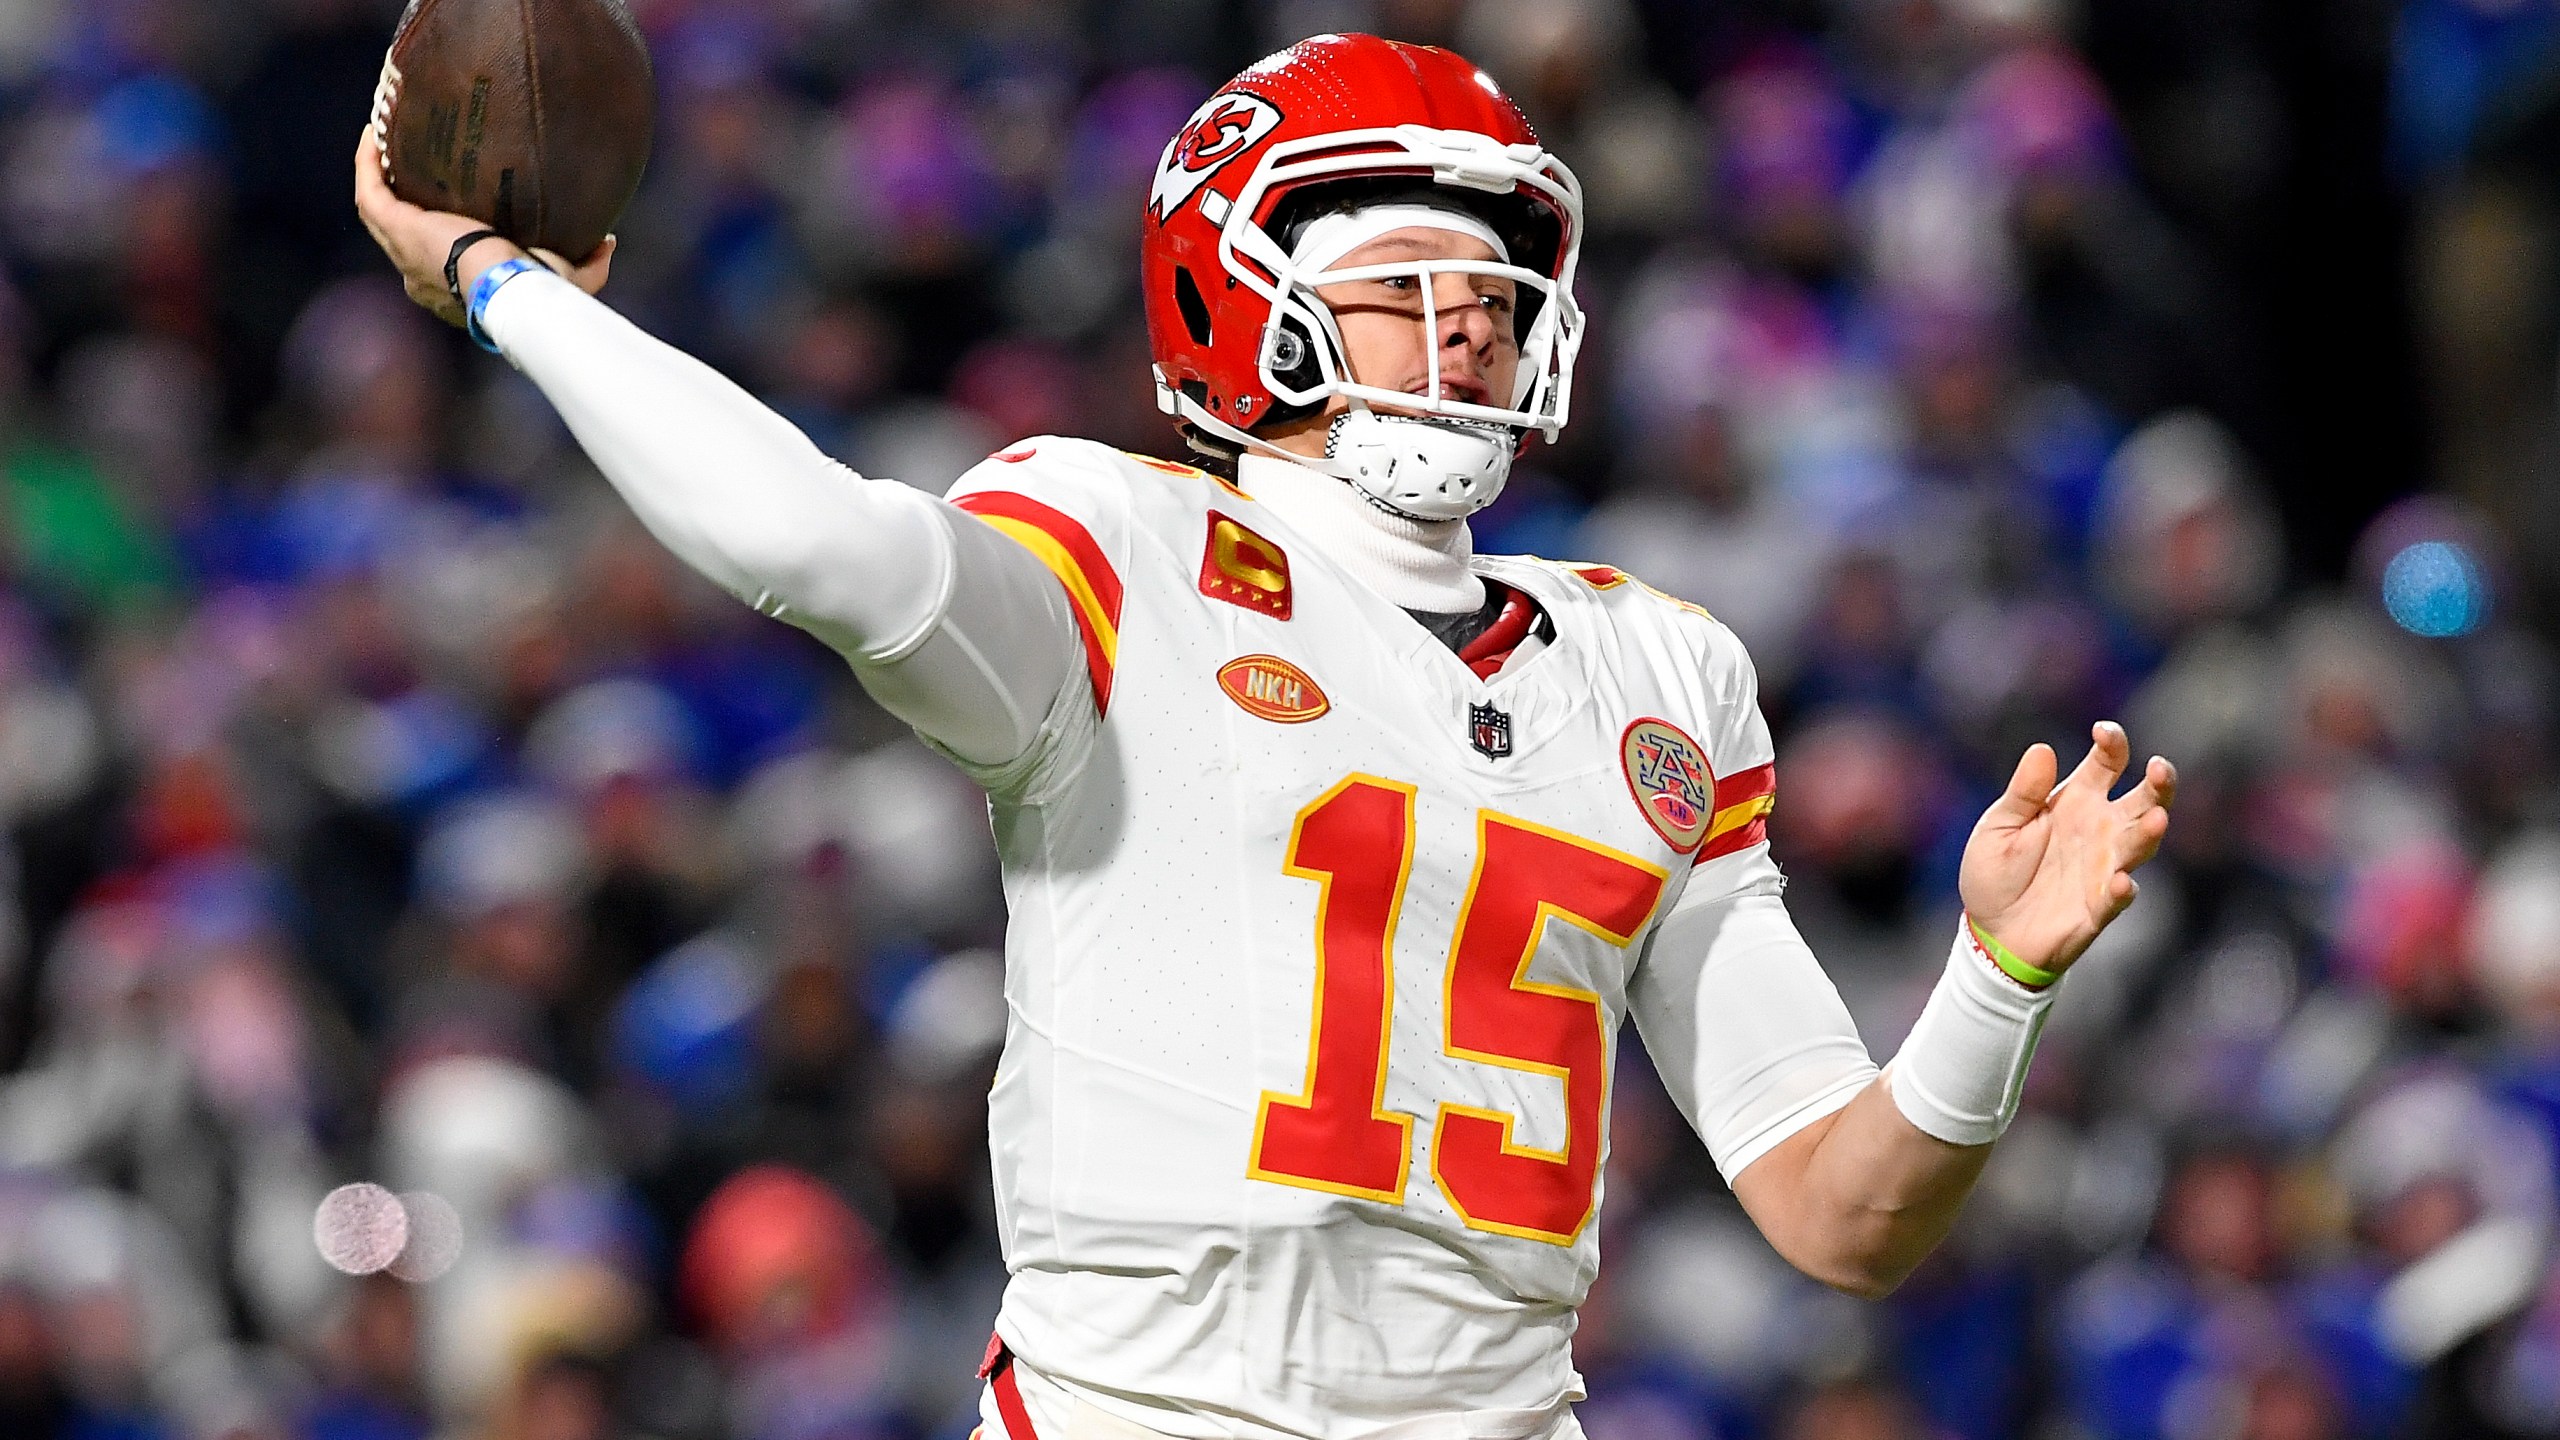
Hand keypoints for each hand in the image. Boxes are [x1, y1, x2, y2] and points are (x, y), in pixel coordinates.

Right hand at [353, 128, 614, 326]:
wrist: (506, 289)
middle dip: (405, 198)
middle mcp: (421, 274)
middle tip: (412, 161)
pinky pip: (370, 190)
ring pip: (379, 210)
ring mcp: (403, 252)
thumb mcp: (567, 278)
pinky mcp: (395, 227)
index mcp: (456, 289)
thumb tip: (608, 241)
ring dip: (379, 174)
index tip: (456, 204)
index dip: (443, 232)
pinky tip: (375, 133)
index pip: (443, 259)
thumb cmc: (534, 291)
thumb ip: (589, 264)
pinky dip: (370, 162)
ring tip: (385, 139)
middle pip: (403, 233)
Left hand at [1958, 721, 2175, 976]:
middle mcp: (2101, 829)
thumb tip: (2042, 749)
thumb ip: (2023, 793)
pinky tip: (2120, 882)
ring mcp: (2105, 866)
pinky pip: (2119, 895)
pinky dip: (2122, 889)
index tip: (2105, 732)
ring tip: (2155, 819)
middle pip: (2144, 799)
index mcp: (2076, 801)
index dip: (2113, 745)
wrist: (1991, 933)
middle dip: (2159, 783)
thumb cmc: (1995, 873)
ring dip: (2150, 831)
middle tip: (2159, 768)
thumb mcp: (1999, 827)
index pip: (2107, 764)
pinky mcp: (2100, 906)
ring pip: (2140, 843)